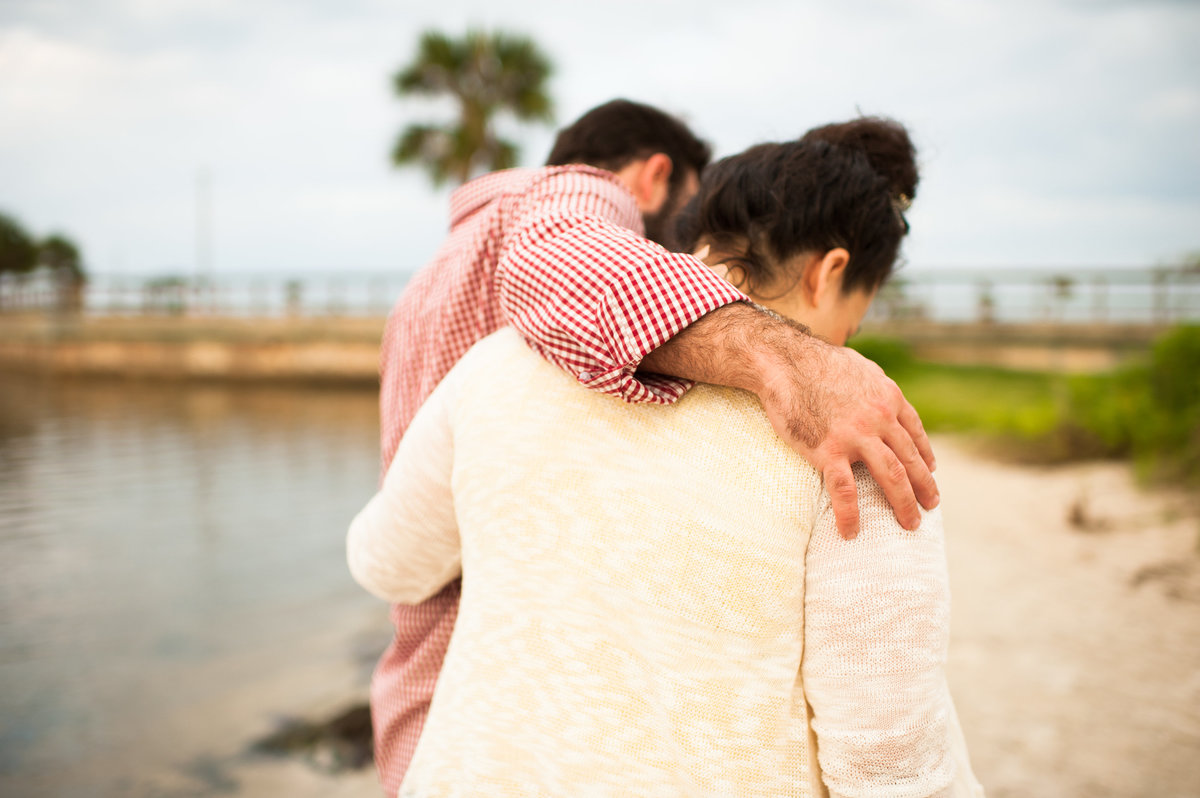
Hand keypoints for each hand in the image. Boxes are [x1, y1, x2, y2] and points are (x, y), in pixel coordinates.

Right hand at [758, 338, 936, 536]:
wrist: (784, 361)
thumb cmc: (815, 361)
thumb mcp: (859, 366)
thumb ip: (873, 384)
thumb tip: (877, 391)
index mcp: (888, 397)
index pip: (914, 432)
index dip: (925, 454)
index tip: (930, 470)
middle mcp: (879, 418)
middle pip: (909, 459)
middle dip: (924, 486)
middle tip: (931, 506)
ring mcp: (856, 436)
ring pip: (891, 476)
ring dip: (904, 503)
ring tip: (911, 524)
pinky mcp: (828, 451)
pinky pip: (845, 490)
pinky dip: (850, 515)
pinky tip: (851, 532)